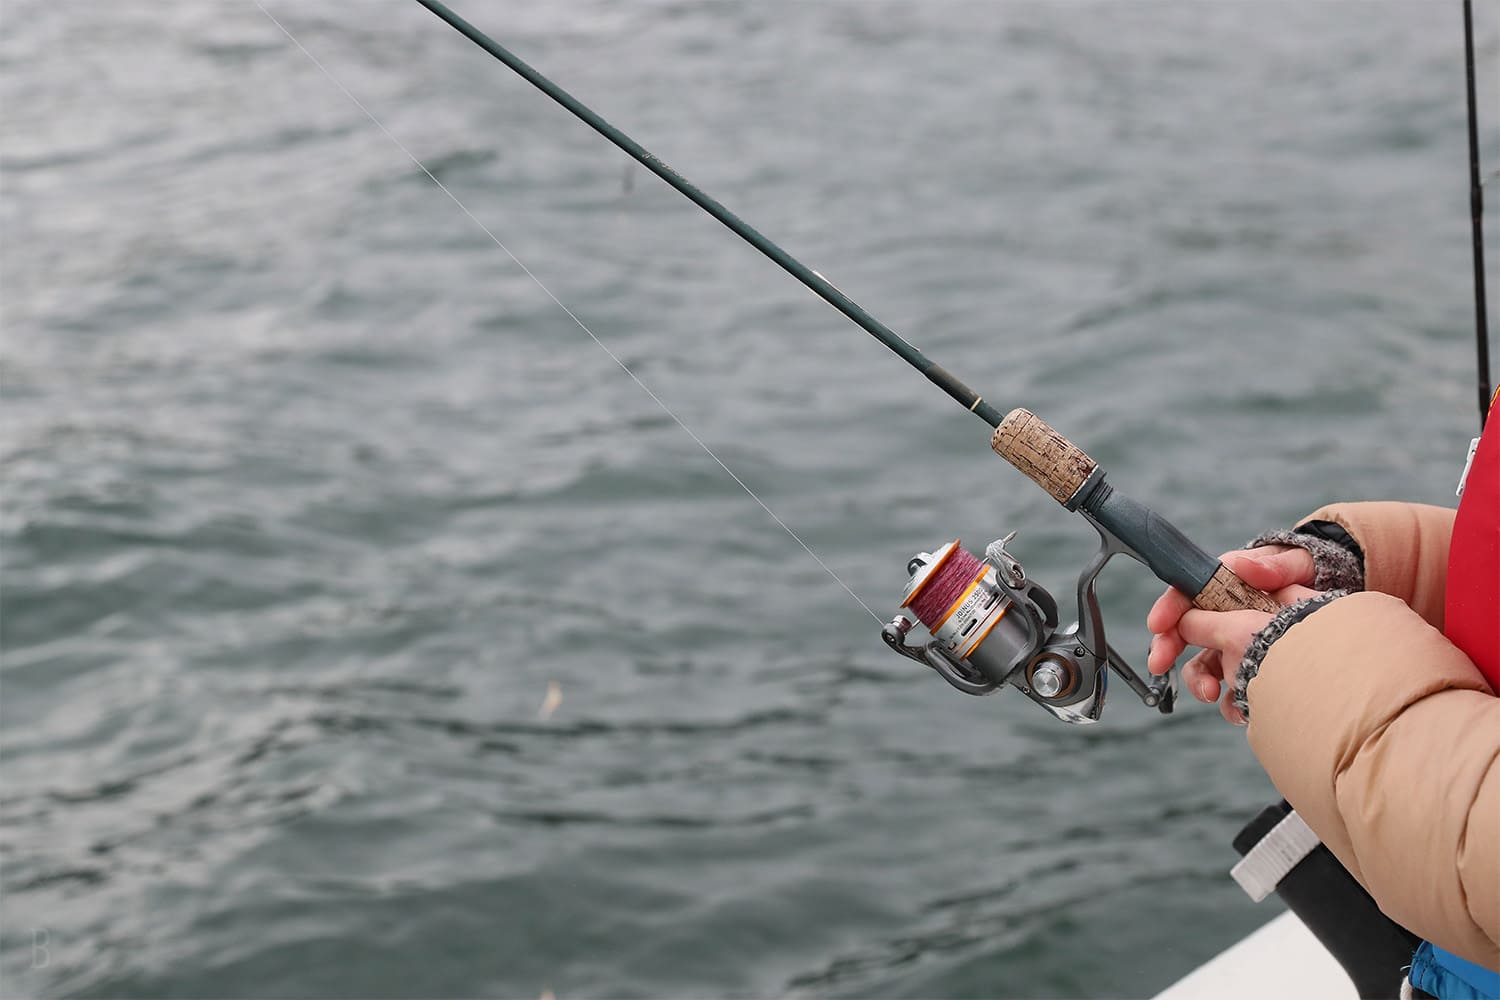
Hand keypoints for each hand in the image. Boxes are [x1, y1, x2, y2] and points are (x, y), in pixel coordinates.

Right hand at [1146, 547, 1318, 723]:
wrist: (1342, 606)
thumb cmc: (1314, 574)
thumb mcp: (1298, 564)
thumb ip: (1274, 566)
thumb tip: (1240, 565)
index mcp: (1231, 582)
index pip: (1190, 591)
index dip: (1170, 608)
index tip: (1158, 625)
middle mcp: (1228, 613)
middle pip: (1187, 629)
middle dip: (1168, 647)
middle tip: (1158, 664)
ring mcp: (1238, 641)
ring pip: (1205, 662)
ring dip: (1200, 680)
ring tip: (1211, 694)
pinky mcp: (1251, 665)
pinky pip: (1231, 686)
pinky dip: (1230, 701)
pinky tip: (1240, 709)